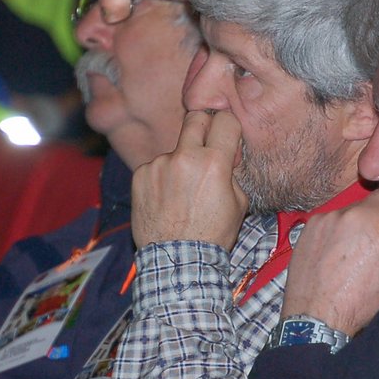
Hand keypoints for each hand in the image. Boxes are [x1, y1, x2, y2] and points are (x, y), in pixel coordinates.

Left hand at [130, 110, 248, 249]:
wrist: (177, 260)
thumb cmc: (212, 235)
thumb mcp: (239, 204)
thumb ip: (231, 172)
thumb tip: (225, 156)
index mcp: (213, 163)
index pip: (224, 120)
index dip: (228, 128)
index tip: (227, 137)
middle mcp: (184, 157)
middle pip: (195, 118)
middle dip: (204, 127)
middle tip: (205, 146)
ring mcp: (158, 165)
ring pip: (174, 149)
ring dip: (180, 163)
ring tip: (182, 194)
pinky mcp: (140, 175)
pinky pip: (156, 167)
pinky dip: (161, 178)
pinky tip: (166, 200)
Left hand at [281, 136, 378, 334]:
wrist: (316, 317)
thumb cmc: (361, 303)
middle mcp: (360, 214)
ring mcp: (333, 216)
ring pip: (357, 211)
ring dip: (361, 224)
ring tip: (353, 255)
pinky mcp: (313, 222)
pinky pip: (334, 219)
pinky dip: (339, 231)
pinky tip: (335, 254)